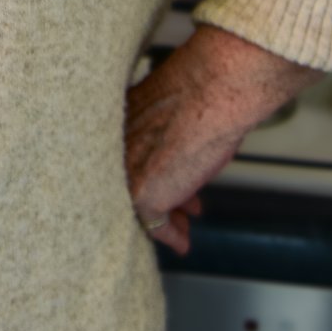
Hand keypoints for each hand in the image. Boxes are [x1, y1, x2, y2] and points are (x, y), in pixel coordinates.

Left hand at [124, 23, 320, 254]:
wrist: (213, 90)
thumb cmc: (207, 87)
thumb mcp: (183, 105)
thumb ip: (175, 122)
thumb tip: (192, 131)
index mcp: (125, 114)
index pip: (132, 150)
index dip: (156, 165)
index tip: (173, 177)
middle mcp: (117, 142)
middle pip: (134, 178)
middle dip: (162, 193)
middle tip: (183, 206)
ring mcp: (126, 168)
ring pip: (142, 203)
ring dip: (167, 217)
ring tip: (185, 225)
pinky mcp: (142, 193)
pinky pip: (154, 224)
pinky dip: (170, 236)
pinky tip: (182, 243)